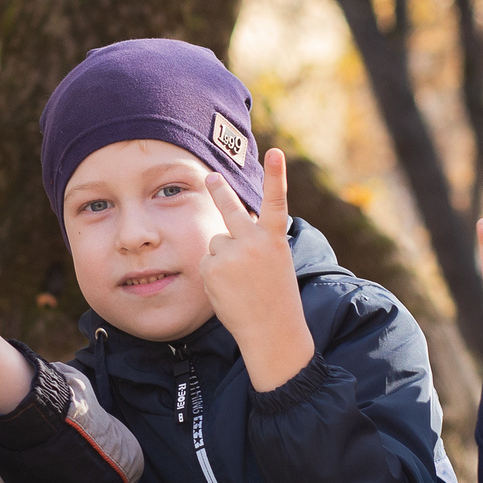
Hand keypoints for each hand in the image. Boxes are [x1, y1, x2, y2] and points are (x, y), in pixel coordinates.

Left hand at [202, 150, 315, 391]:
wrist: (271, 331)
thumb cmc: (275, 296)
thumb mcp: (274, 261)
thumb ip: (256, 240)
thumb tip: (230, 226)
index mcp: (274, 239)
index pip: (276, 201)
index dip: (276, 175)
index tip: (276, 152)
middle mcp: (252, 242)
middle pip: (231, 210)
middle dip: (220, 191)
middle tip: (211, 176)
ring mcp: (230, 255)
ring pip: (216, 242)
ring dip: (222, 257)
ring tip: (240, 282)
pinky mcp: (211, 269)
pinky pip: (206, 261)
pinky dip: (213, 273)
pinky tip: (228, 290)